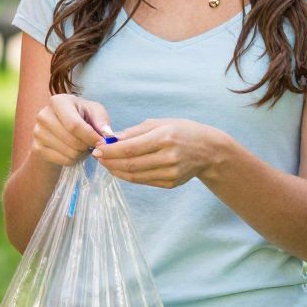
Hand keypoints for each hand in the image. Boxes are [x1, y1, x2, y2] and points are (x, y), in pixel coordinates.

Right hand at [32, 94, 113, 168]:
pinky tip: (74, 152)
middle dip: (87, 146)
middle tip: (92, 144)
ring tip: (83, 146)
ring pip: (69, 152)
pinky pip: (63, 161)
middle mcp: (43, 115)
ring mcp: (38, 132)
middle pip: (71, 140)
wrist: (60, 128)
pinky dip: (73, 160)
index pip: (74, 125)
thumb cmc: (81, 116)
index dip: (90, 136)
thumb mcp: (94, 112)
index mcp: (58, 101)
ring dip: (82, 153)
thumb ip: (102, 121)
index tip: (101, 142)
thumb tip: (107, 135)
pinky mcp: (37, 148)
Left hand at [93, 119, 231, 189]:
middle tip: (97, 157)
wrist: (209, 151)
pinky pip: (144, 181)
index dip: (110, 151)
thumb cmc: (183, 131)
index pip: (130, 148)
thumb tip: (111, 138)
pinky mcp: (170, 183)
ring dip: (116, 170)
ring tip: (106, 164)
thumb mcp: (161, 123)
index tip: (96, 149)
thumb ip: (135, 131)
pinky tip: (121, 169)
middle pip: (130, 164)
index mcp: (164, 138)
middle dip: (109, 161)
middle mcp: (168, 157)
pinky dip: (129, 176)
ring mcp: (170, 173)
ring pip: (134, 176)